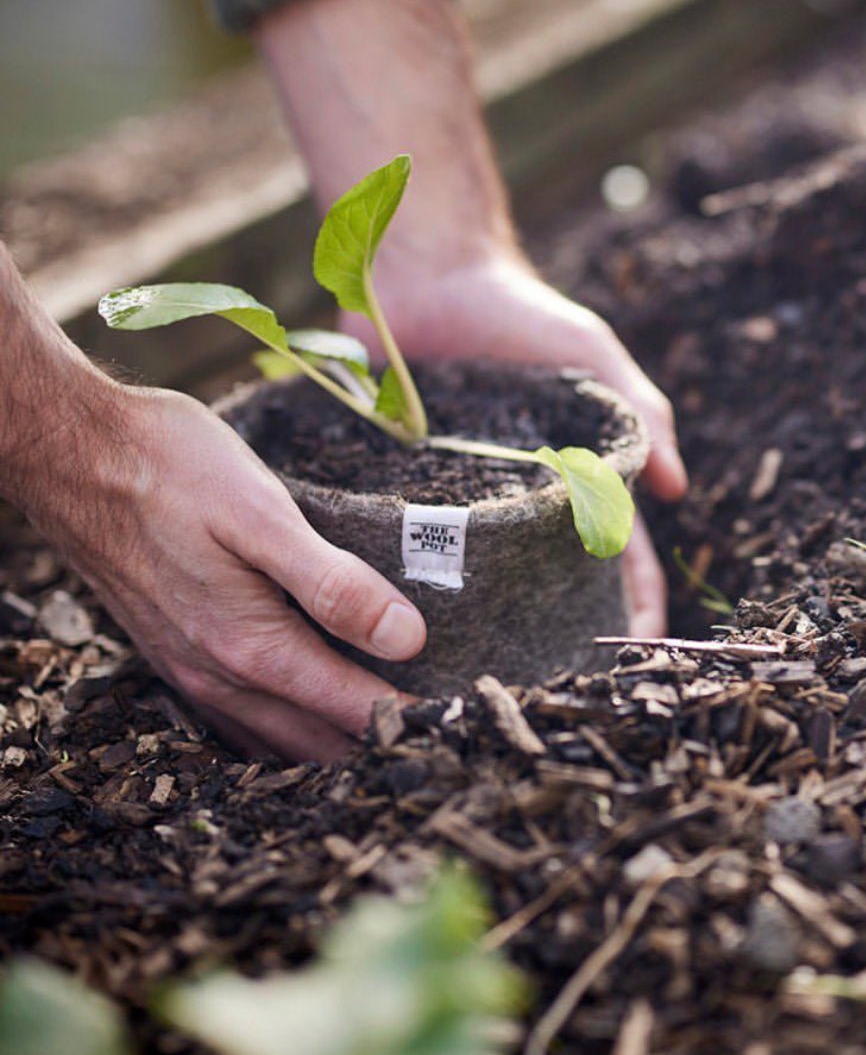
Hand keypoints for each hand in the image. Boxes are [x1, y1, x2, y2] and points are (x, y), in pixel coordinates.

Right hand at [27, 385, 426, 760]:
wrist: (73, 452)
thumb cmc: (171, 470)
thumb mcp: (263, 516)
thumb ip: (334, 585)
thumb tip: (408, 639)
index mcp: (251, 647)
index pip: (355, 710)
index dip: (414, 720)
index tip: (466, 721)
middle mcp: (219, 676)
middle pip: (320, 740)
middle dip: (383, 742)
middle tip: (444, 728)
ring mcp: (192, 670)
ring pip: (279, 737)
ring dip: (336, 739)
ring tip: (395, 724)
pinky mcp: (176, 652)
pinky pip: (243, 718)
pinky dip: (288, 726)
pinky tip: (312, 706)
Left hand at [254, 0, 686, 639]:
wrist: (424, 270)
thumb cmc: (520, 311)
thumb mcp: (590, 354)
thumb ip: (640, 412)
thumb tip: (682, 490)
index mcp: (570, 476)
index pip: (617, 556)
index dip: (634, 606)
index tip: (642, 657)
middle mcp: (517, 500)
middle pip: (549, 583)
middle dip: (564, 636)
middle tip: (561, 691)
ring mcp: (457, 501)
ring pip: (481, 581)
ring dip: (489, 629)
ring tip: (486, 682)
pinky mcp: (397, 490)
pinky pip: (408, 549)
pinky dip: (414, 589)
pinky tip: (412, 632)